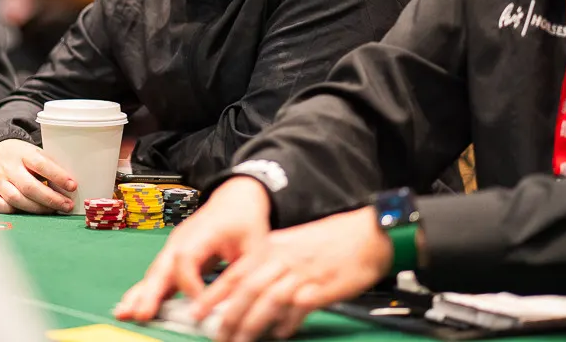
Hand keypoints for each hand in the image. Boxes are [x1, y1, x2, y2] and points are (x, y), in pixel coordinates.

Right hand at [0, 139, 75, 213]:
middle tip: (67, 205)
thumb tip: (69, 184)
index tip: (72, 186)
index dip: (58, 176)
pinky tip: (26, 212)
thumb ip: (50, 165)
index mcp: (23, 153)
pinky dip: (13, 211)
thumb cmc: (20, 154)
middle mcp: (9, 168)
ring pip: (16, 199)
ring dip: (37, 208)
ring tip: (53, 211)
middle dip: (51, 199)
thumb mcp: (35, 151)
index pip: (41, 165)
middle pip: (29, 187)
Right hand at [114, 177, 271, 322]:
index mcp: (202, 232)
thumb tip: (216, 310)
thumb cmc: (246, 224)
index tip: (198, 309)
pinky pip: (158, 275)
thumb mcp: (253, 251)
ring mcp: (174, 246)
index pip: (187, 260)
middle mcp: (182, 239)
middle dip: (150, 291)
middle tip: (140, 313)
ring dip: (141, 293)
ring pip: (156, 272)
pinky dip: (145, 291)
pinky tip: (131, 306)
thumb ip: (235, 279)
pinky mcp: (173, 256)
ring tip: (124, 313)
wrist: (237, 200)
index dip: (190, 286)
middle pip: (162, 265)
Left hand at [195, 207, 392, 341]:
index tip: (197, 312)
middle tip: (217, 336)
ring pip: (266, 301)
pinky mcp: (320, 288)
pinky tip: (281, 334)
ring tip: (240, 341)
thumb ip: (271, 264)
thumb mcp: (292, 245)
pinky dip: (286, 324)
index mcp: (272, 247)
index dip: (213, 294)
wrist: (367, 234)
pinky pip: (296, 309)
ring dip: (251, 324)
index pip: (234, 273)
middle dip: (228, 316)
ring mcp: (301, 273)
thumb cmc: (331, 242)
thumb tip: (249, 290)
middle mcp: (282, 258)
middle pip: (246, 290)